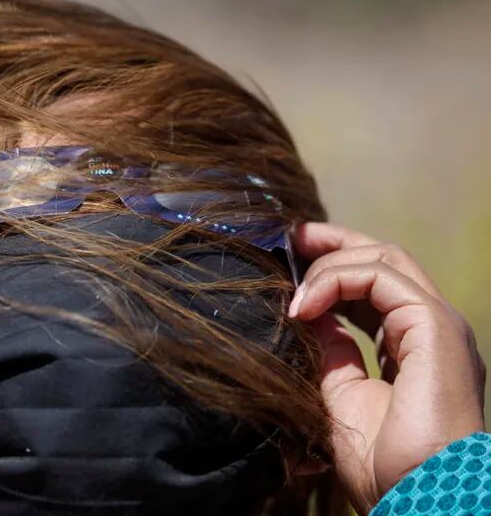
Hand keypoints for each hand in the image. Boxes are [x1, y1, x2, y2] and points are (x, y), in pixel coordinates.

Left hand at [289, 223, 485, 513]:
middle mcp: (430, 328)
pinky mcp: (435, 327)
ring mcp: (438, 325)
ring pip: (385, 258)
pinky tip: (306, 306)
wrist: (418, 498)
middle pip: (384, 258)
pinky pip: (383, 277)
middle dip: (333, 242)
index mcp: (412, 345)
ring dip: (330, 262)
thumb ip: (329, 350)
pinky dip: (338, 280)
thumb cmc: (385, 464)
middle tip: (290, 239)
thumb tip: (305, 311)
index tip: (293, 257)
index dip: (333, 265)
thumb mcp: (339, 395)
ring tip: (293, 289)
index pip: (376, 282)